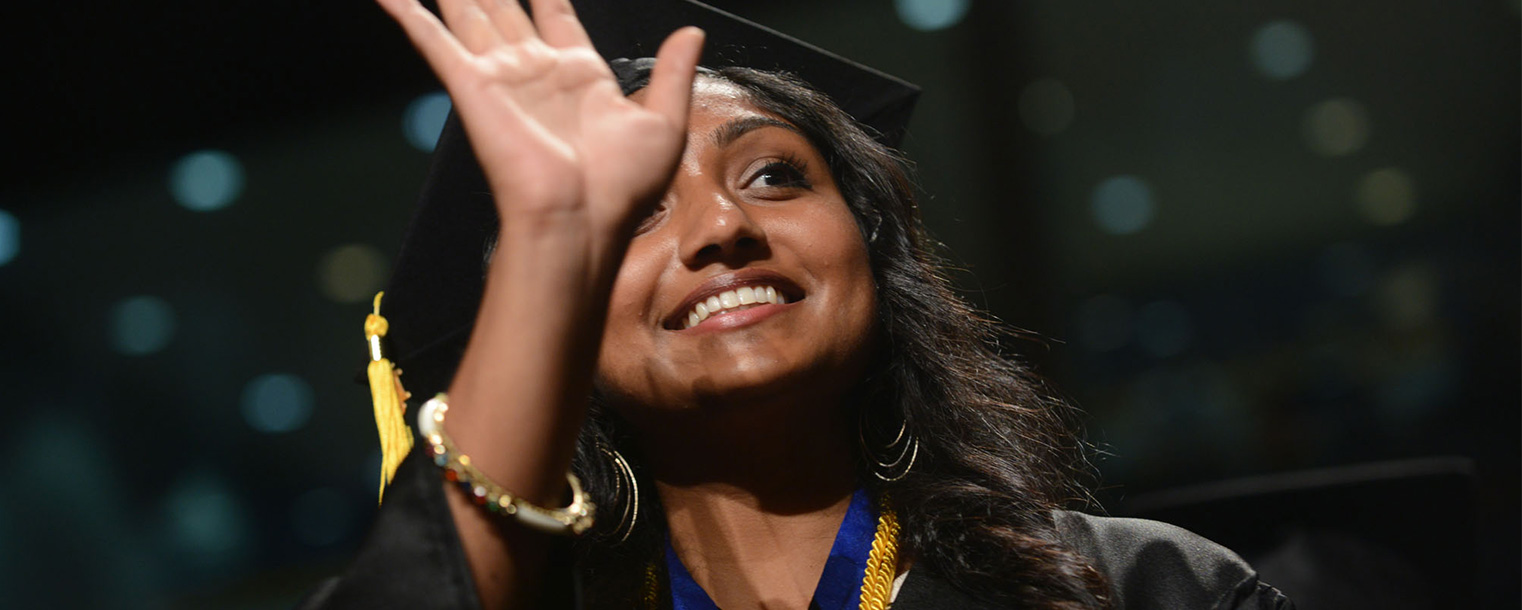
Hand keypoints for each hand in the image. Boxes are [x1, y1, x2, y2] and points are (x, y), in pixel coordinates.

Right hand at [378, 0, 703, 237]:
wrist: (581, 221)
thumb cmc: (621, 190)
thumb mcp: (663, 123)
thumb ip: (673, 73)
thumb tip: (692, 33)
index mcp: (579, 73)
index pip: (554, 10)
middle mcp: (535, 70)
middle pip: (504, 3)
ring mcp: (501, 75)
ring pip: (468, 10)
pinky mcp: (472, 87)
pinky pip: (433, 39)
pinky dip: (408, 13)